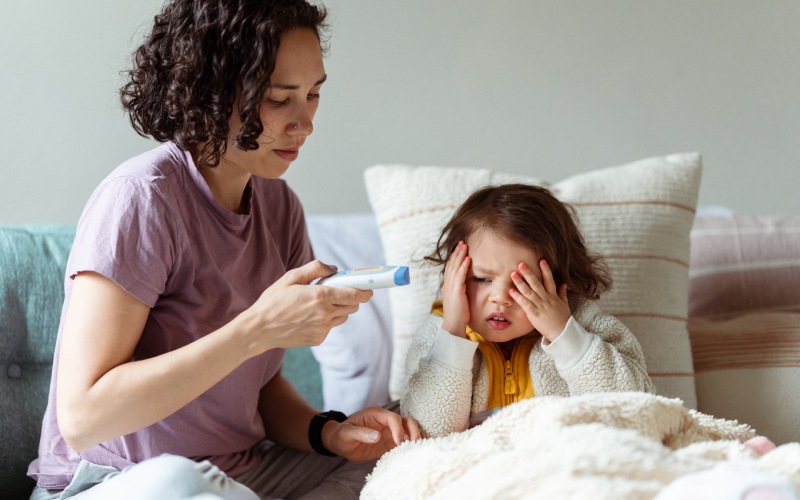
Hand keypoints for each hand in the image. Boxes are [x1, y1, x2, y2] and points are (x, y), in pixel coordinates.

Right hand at [241, 260, 372, 353]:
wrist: (259, 329)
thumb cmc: (273, 301)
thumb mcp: (291, 277)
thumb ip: (315, 269)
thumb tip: (334, 269)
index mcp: (320, 296)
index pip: (354, 295)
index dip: (365, 291)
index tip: (369, 288)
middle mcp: (324, 314)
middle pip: (353, 306)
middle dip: (351, 298)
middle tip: (338, 291)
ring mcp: (322, 329)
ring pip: (343, 317)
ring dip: (338, 309)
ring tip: (318, 303)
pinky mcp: (318, 339)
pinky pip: (330, 327)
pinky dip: (326, 320)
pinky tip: (309, 316)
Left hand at [323, 406, 420, 461]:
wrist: (339, 443)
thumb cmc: (341, 435)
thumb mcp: (346, 433)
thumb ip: (360, 433)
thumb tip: (377, 436)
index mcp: (375, 414)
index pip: (392, 418)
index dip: (398, 428)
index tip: (399, 441)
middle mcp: (385, 421)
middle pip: (406, 421)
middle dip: (413, 430)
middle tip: (413, 444)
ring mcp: (389, 431)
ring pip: (409, 430)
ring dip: (414, 438)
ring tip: (416, 449)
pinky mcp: (390, 443)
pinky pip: (403, 443)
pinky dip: (410, 446)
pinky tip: (412, 454)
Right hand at [441, 241, 470, 337]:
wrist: (453, 324)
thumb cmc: (458, 314)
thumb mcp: (458, 299)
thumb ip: (460, 290)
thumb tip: (464, 286)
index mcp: (448, 285)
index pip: (450, 267)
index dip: (454, 257)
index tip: (459, 248)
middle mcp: (448, 284)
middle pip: (451, 264)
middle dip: (457, 252)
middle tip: (462, 242)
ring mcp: (451, 287)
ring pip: (455, 267)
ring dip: (460, 255)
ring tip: (465, 246)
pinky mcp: (456, 290)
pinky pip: (460, 275)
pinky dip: (463, 266)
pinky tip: (467, 259)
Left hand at [510, 259, 569, 341]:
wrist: (562, 332)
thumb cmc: (563, 319)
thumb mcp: (565, 304)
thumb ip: (562, 293)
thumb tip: (564, 283)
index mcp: (553, 296)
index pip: (549, 280)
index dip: (546, 270)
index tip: (541, 260)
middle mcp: (546, 299)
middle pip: (536, 283)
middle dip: (528, 273)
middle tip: (521, 264)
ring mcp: (540, 306)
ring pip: (529, 292)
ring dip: (520, 282)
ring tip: (513, 274)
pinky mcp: (534, 314)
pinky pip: (525, 303)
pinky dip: (518, 297)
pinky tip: (511, 291)